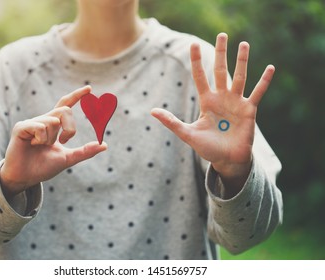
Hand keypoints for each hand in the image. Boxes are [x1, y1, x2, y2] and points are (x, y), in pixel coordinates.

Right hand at [0, 86, 106, 197]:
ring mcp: (32, 123)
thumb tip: (104, 145)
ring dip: (51, 139)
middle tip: (64, 142)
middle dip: (70, 128)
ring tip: (39, 146)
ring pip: (53, 121)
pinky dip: (40, 139)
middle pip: (65, 111)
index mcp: (54, 125)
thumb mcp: (68, 158)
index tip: (89, 89)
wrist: (25, 177)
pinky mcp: (21, 127)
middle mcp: (44, 120)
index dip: (77, 96)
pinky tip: (32, 145)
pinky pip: (40, 126)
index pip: (66, 105)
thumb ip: (85, 151)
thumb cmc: (43, 167)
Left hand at [152, 33, 274, 195]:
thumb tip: (152, 111)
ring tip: (244, 44)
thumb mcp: (188, 134)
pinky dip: (264, 81)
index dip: (196, 61)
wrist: (227, 160)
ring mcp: (236, 102)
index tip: (192, 44)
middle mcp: (221, 98)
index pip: (200, 76)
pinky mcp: (249, 110)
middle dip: (220, 53)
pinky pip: (258, 92)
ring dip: (242, 61)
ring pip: (239, 77)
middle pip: (220, 71)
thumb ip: (171, 122)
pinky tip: (271, 68)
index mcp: (207, 101)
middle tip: (222, 34)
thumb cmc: (208, 148)